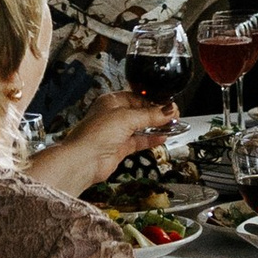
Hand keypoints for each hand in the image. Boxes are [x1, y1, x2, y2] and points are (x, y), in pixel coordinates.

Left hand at [28, 91, 174, 193]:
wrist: (84, 160)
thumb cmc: (95, 135)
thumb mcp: (127, 118)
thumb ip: (150, 115)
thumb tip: (168, 109)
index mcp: (111, 101)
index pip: (138, 97)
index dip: (153, 101)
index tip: (169, 105)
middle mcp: (113, 116)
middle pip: (140, 112)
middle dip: (157, 114)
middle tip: (173, 115)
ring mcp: (116, 133)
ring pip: (141, 127)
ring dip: (156, 127)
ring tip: (172, 126)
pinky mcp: (120, 148)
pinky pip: (139, 141)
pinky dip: (151, 139)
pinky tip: (162, 137)